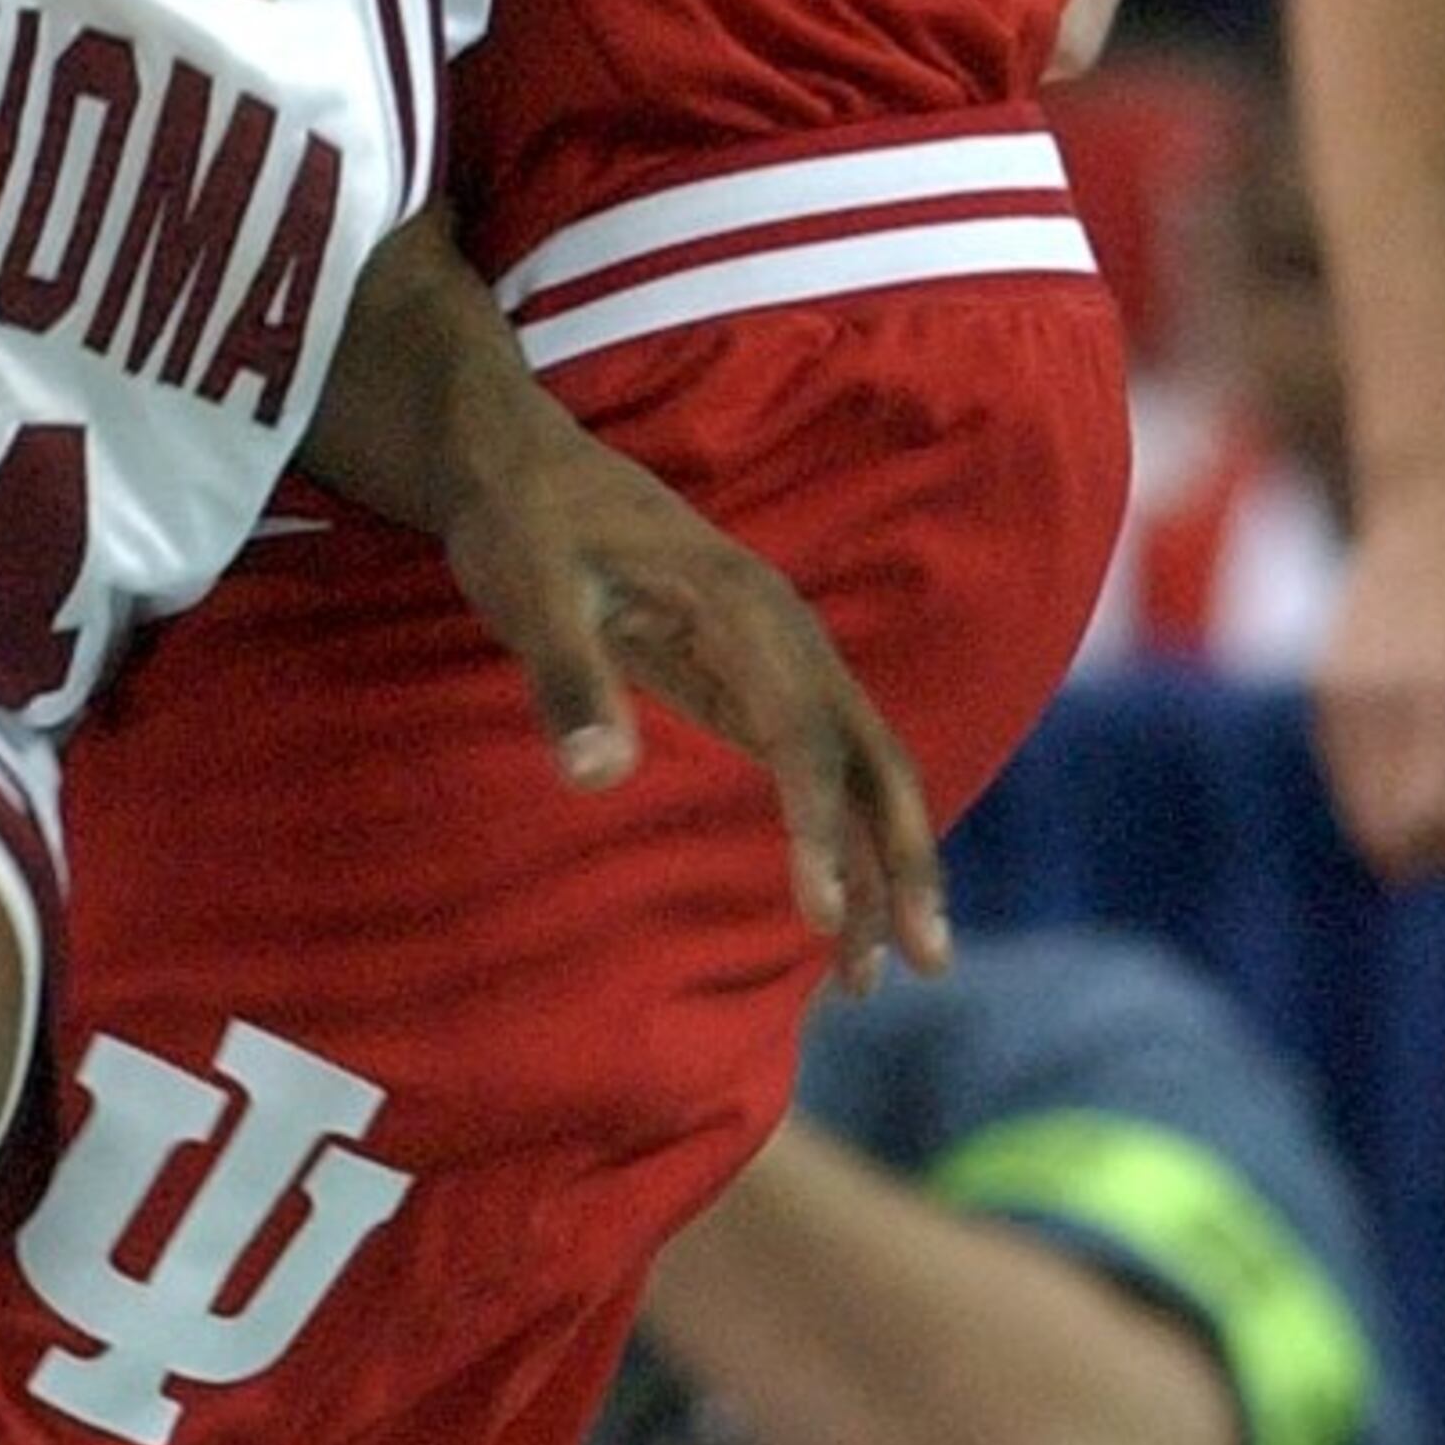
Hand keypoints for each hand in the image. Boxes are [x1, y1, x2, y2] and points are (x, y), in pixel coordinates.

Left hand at [443, 413, 949, 989]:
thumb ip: (567, 680)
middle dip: (904, 858)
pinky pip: (817, 768)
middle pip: (872, 756)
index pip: (801, 729)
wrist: (521, 468)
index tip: (820, 911)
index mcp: (743, 607)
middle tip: (922, 963)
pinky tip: (835, 910)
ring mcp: (777, 661)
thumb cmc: (526, 525)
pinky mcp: (751, 684)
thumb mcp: (529, 592)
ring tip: (878, 977)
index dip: (817, 823)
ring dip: (881, 866)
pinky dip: (837, 839)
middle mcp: (784, 635)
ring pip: (857, 771)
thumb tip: (597, 776)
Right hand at [1312, 467, 1444, 876]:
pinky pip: (1341, 774)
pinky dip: (1375, 793)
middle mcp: (1395, 700)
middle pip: (1393, 833)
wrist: (1441, 497)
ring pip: (1360, 812)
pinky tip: (1420, 756)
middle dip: (1439, 853)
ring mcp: (1351, 692)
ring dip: (1404, 827)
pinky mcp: (1326, 683)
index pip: (1443, 822)